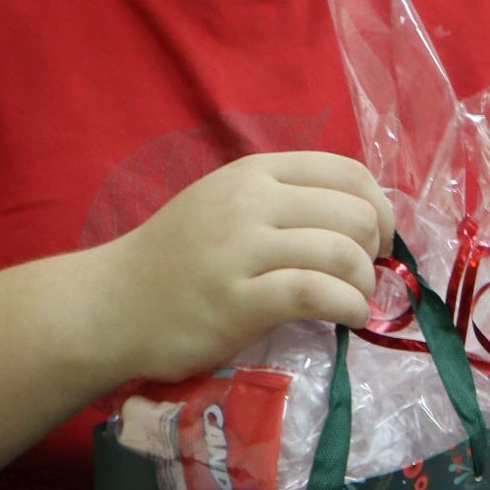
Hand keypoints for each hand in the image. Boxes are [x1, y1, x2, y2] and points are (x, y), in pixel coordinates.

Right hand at [92, 152, 394, 383]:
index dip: (379, 207)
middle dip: (375, 249)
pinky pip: (316, 293)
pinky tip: (349, 317)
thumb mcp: (226, 204)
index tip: (378, 239)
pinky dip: (349, 307)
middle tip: (363, 276)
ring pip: (341, 252)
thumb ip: (283, 200)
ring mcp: (242, 250)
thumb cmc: (174, 258)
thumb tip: (361, 218)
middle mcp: (250, 202)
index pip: (347, 172)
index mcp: (254, 172)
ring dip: (365, 283)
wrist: (110, 304)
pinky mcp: (238, 301)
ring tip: (356, 300)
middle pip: (353, 213)